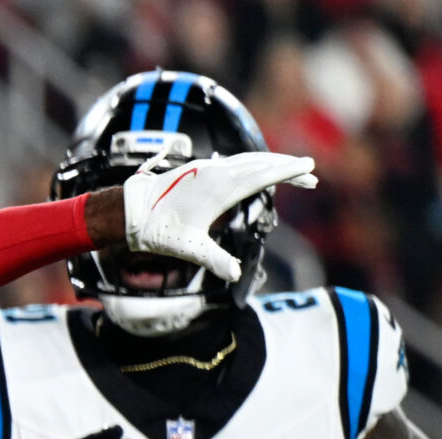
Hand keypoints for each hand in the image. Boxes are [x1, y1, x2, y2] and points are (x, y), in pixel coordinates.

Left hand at [121, 151, 318, 280]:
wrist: (130, 210)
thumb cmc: (158, 230)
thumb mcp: (188, 249)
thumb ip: (213, 259)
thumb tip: (233, 274)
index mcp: (219, 187)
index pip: (262, 175)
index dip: (288, 171)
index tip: (309, 167)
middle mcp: (216, 172)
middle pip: (260, 164)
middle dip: (287, 167)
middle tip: (312, 175)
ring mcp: (207, 168)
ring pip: (247, 160)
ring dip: (271, 164)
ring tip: (292, 171)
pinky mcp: (199, 170)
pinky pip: (234, 162)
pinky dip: (254, 164)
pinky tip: (258, 170)